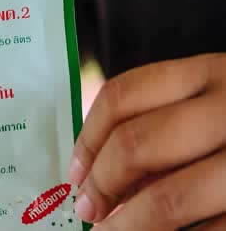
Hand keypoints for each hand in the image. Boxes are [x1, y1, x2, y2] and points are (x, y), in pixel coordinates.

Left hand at [69, 53, 225, 229]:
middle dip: (102, 182)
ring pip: (168, 198)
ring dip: (127, 224)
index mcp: (207, 72)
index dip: (88, 136)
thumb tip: (100, 166)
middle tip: (87, 208)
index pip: (122, 95)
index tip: (75, 170)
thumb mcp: (213, 99)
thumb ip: (164, 119)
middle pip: (138, 144)